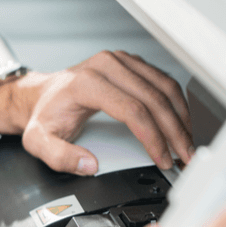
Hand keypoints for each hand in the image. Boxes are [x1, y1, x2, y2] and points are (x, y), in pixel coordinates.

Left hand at [0, 51, 192, 174]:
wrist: (42, 95)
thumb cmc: (45, 115)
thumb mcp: (39, 141)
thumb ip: (60, 157)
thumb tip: (89, 164)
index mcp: (86, 82)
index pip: (132, 109)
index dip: (152, 137)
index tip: (162, 158)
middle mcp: (106, 65)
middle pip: (154, 97)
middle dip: (174, 131)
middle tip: (184, 155)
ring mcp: (120, 61)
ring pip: (164, 86)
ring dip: (181, 117)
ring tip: (186, 143)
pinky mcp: (130, 64)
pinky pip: (162, 81)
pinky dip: (176, 104)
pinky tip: (180, 123)